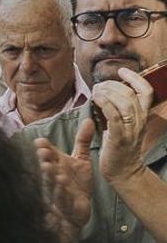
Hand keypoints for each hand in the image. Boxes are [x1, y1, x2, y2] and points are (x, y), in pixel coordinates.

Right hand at [34, 119, 93, 237]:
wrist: (79, 210)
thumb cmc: (76, 184)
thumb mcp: (81, 160)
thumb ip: (82, 140)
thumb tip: (89, 119)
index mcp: (56, 164)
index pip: (47, 154)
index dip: (43, 148)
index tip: (41, 142)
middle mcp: (53, 176)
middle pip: (46, 166)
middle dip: (44, 160)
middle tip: (43, 152)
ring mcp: (57, 190)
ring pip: (50, 182)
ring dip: (49, 175)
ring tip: (49, 167)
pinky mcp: (65, 204)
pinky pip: (61, 197)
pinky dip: (60, 191)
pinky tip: (62, 183)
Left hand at [93, 68, 155, 184]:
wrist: (123, 171)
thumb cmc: (120, 147)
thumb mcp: (124, 125)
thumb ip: (121, 110)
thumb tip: (108, 92)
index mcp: (141, 117)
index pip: (146, 92)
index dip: (135, 78)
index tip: (121, 71)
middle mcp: (139, 122)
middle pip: (131, 94)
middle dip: (113, 84)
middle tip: (99, 85)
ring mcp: (130, 130)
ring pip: (125, 103)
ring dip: (108, 92)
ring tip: (96, 91)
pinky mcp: (119, 139)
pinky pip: (115, 117)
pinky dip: (105, 105)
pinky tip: (96, 100)